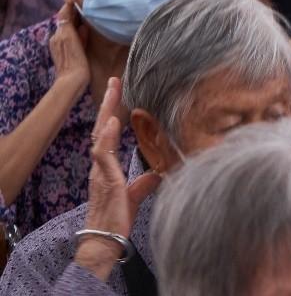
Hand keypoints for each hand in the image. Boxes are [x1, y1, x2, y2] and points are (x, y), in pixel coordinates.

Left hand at [51, 4, 90, 90]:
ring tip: (84, 15)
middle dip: (72, 12)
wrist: (71, 81)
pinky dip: (73, 29)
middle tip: (84, 4)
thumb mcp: (76, 43)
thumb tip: (81, 20)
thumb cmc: (76, 63)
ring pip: (65, 27)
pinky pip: (66, 34)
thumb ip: (76, 29)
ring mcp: (58, 44)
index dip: (69, 5)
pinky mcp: (61, 50)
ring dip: (73, 21)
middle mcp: (57, 36)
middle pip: (64, 20)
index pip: (64, 14)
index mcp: (61, 33)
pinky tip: (81, 30)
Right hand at [75, 77, 161, 281]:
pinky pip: (102, 155)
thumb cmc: (117, 219)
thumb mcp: (136, 195)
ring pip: (100, 135)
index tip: (117, 92)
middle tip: (114, 80)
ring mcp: (100, 171)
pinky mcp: (105, 180)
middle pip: (102, 127)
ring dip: (106, 112)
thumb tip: (158, 173)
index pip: (109, 133)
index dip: (112, 112)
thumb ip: (145, 182)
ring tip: (112, 90)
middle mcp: (100, 165)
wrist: (105, 240)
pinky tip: (113, 123)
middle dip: (108, 103)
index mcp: (106, 166)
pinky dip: (106, 137)